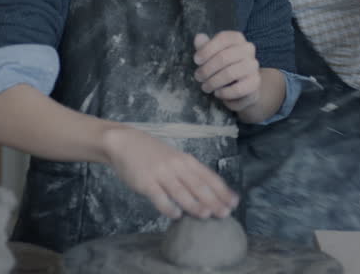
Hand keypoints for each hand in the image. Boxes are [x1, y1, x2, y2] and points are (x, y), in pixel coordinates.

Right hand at [101, 126, 237, 219]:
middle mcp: (176, 166)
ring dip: (195, 204)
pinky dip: (168, 207)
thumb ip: (189, 174)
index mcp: (186, 160)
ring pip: (181, 191)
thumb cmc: (153, 154)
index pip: (209, 177)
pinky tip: (176, 215)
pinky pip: (159, 197)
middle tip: (225, 213)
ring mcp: (161, 174)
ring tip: (206, 215)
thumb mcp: (175, 159)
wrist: (125, 143)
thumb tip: (207, 194)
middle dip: (213, 200)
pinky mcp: (146, 182)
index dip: (222, 190)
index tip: (234, 203)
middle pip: (198, 185)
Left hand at [193, 31, 260, 111]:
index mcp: (237, 38)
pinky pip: (237, 89)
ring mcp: (253, 66)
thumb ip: (204, 46)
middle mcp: (248, 49)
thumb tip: (199, 37)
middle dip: (207, 69)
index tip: (196, 61)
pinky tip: (217, 93)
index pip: (223, 38)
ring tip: (205, 87)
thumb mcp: (211, 55)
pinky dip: (224, 93)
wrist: (241, 88)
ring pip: (229, 73)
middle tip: (198, 77)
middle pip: (224, 57)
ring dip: (213, 82)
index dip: (207, 49)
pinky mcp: (255, 82)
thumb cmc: (223, 67)